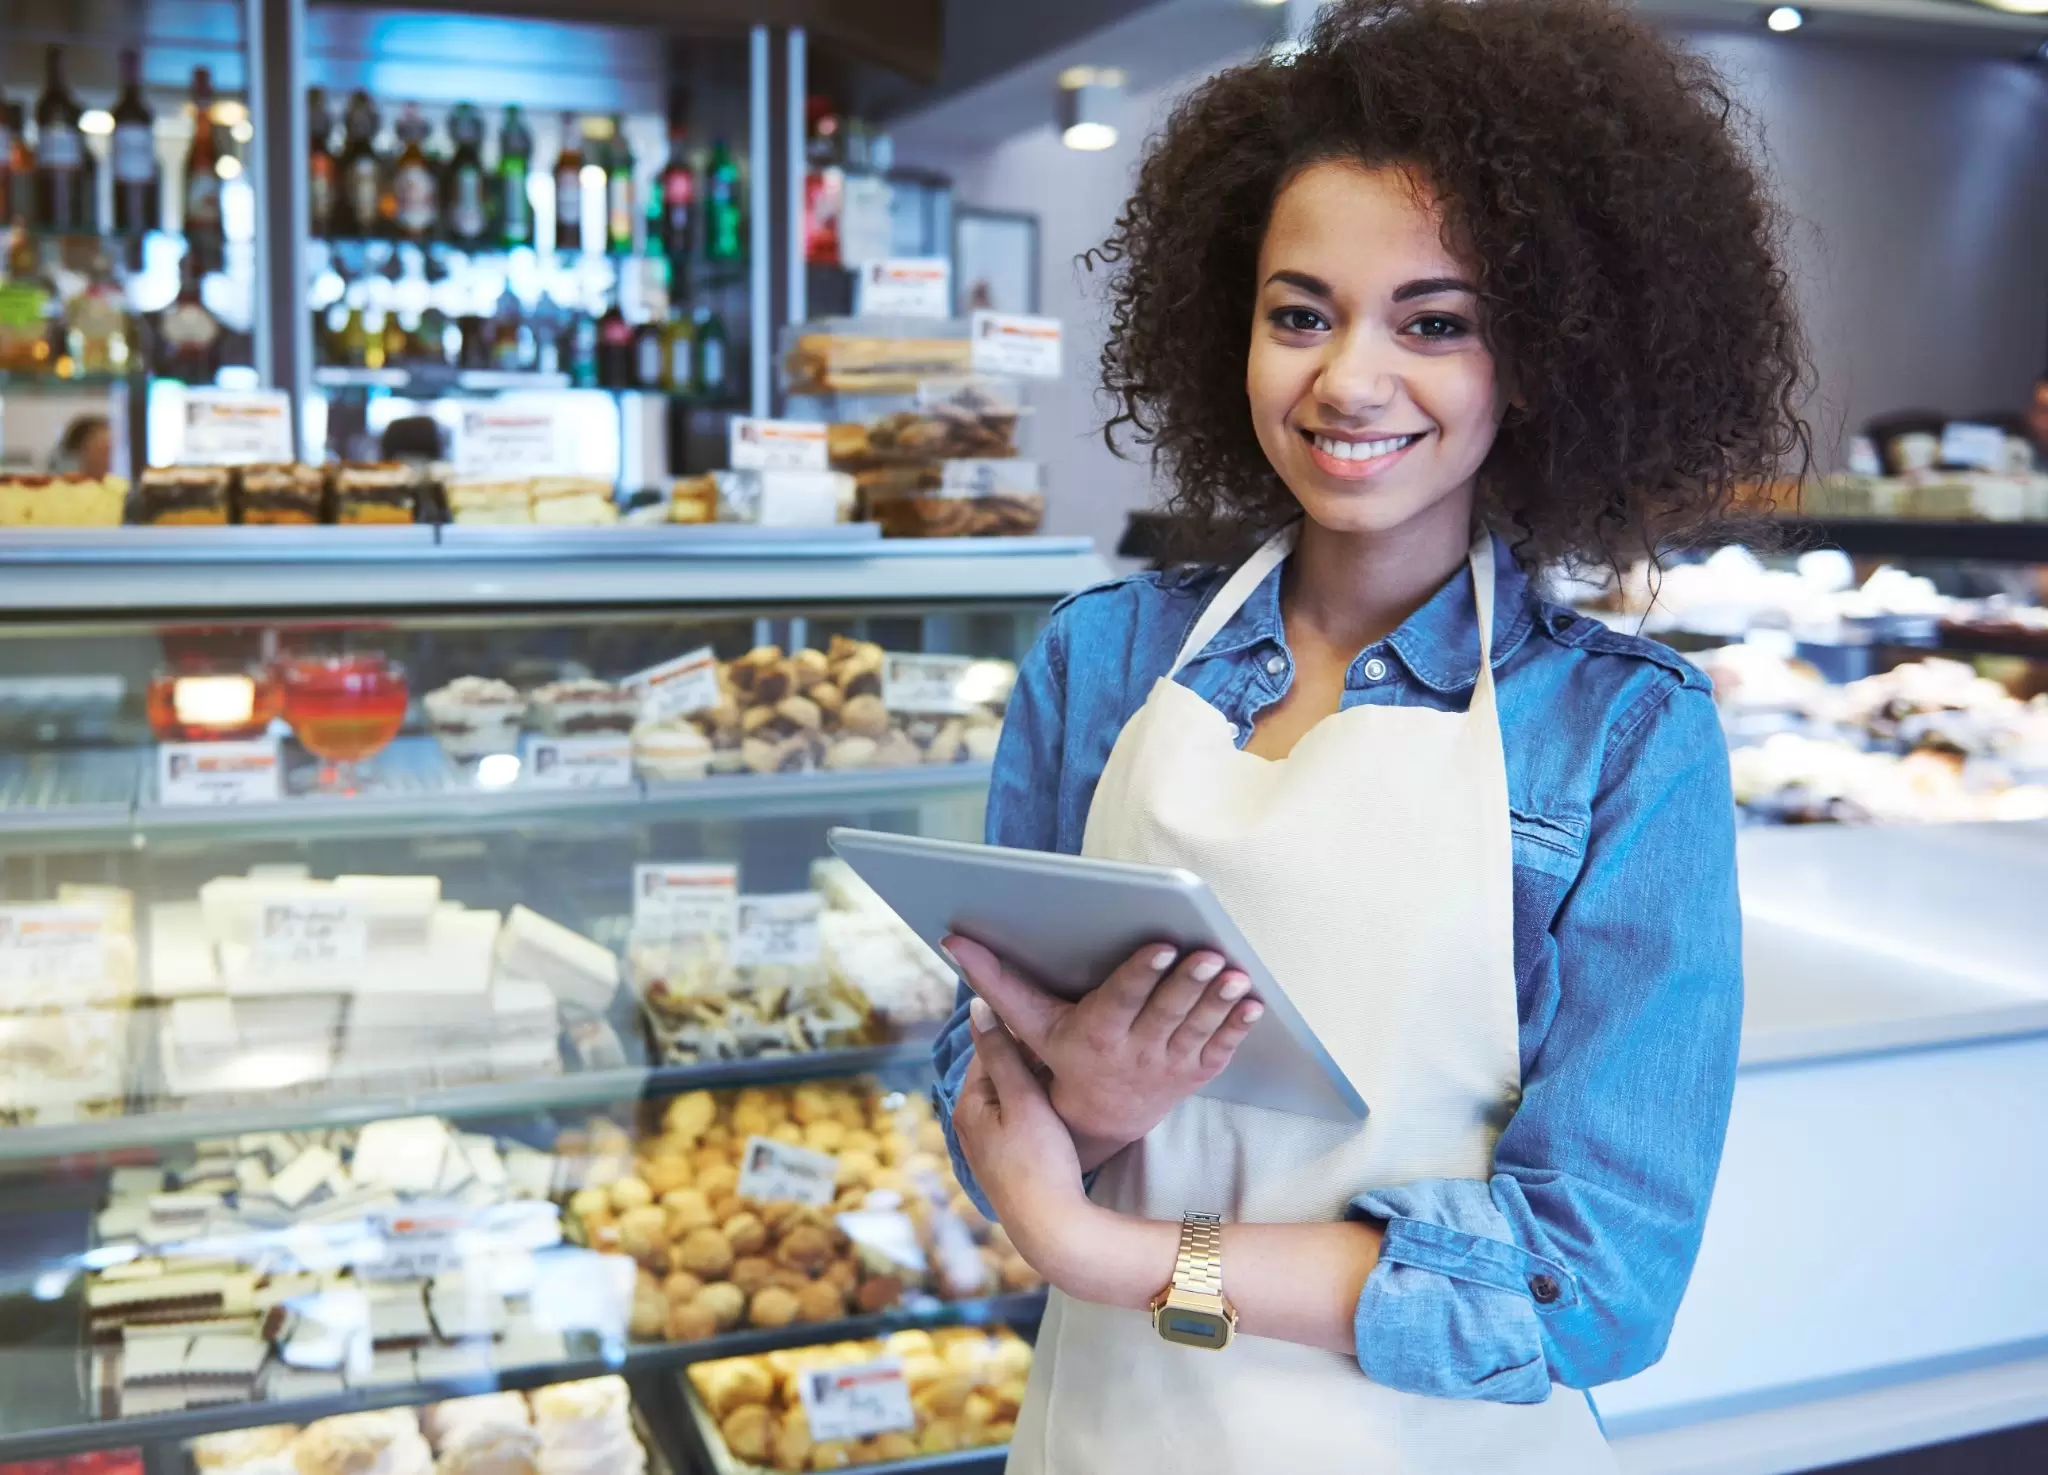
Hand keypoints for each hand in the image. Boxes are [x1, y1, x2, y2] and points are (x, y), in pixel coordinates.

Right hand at [944, 934, 1263, 1148]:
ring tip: (1236, 975)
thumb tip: (953, 938)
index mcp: (1095, 1035)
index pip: (1121, 1001)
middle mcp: (1134, 1052)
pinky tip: (1255, 1004)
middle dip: (1189, 985)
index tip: (1161, 947)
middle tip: (1210, 955)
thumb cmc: (1061, 1055)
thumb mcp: (1028, 1024)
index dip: (1141, 975)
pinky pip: (1221, 1049)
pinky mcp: (1195, 1072)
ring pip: (1197, 1029)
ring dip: (1219, 1003)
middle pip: (1164, 1013)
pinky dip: (1239, 1027)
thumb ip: (997, 980)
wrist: (1097, 1120)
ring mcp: (1168, 1065)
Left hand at [951, 998, 1094, 1281]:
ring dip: (1035, 1079)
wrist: (1051, 1227)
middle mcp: (970, 1122)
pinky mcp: (1006, 1158)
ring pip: (1012, 1094)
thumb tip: (977, 1005)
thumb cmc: (1039, 1161)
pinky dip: (1037, 1103)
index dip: (1022, 1032)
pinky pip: (1019, 1116)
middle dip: (1029, 1056)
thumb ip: (1002, 1052)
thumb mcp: (1023, 1100)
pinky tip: (1061, 1103)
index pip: (989, 1048)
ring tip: (1068, 1069)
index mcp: (968, 1104)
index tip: (1055, 1020)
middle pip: (1000, 1071)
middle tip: (1067, 1043)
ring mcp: (988, 1143)